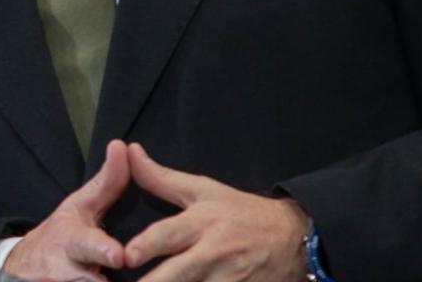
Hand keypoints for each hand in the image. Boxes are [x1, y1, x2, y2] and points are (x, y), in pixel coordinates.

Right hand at [4, 139, 131, 281]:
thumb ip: (107, 183)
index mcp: (72, 242)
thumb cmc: (62, 234)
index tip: (118, 255)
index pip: (87, 245)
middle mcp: (64, 271)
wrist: (25, 267)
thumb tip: (123, 146)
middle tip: (121, 279)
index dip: (102, 251)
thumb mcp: (81, 207)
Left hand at [122, 143, 308, 281]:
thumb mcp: (204, 190)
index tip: (128, 255)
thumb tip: (129, 152)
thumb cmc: (241, 213)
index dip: (148, 245)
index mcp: (202, 222)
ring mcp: (228, 280)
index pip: (170, 234)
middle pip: (178, 274)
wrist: (293, 238)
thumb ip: (162, 178)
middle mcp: (213, 253)